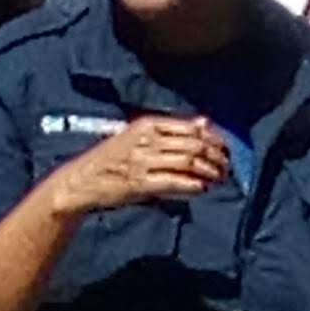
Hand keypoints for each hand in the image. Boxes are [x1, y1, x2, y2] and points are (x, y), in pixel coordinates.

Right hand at [47, 115, 227, 220]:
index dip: (213, 137)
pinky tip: (202, 188)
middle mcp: (148, 139)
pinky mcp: (140, 183)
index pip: (190, 126)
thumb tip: (204, 122)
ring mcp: (144, 161)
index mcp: (148, 124)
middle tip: (226, 166)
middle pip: (193, 143)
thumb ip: (171, 130)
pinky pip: (173, 181)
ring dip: (207, 170)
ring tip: (218, 178)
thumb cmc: (111, 159)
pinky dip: (191, 185)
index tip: (225, 147)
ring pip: (187, 161)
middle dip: (214, 155)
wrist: (82, 180)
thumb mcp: (139, 135)